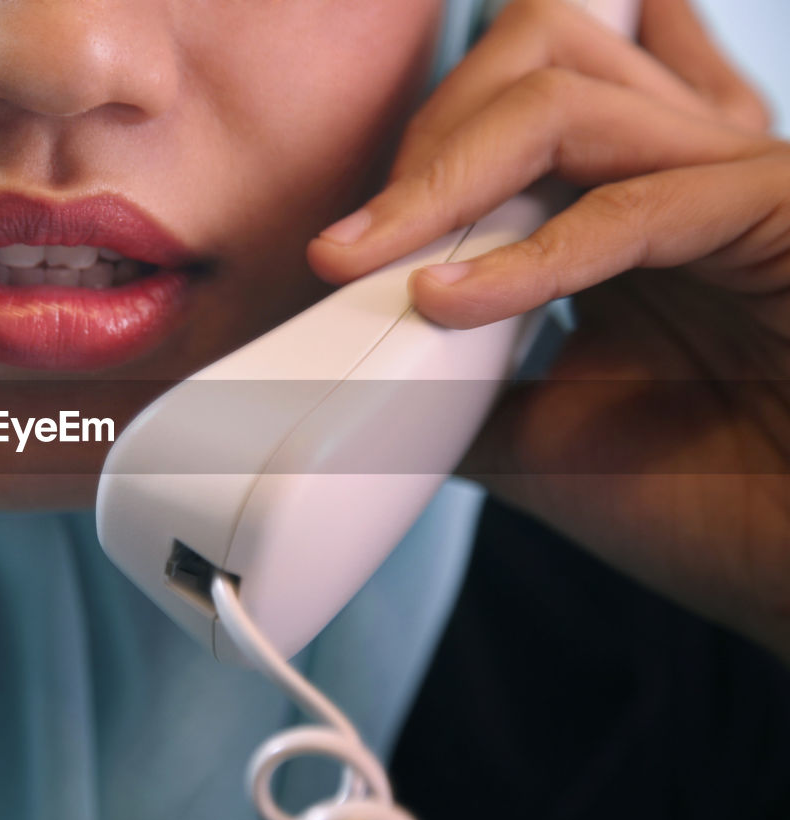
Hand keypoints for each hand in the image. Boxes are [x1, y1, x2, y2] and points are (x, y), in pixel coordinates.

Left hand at [306, 0, 789, 659]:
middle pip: (534, 54)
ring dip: (446, 180)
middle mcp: (675, 172)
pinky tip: (451, 301)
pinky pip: (634, 205)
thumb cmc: (711, 503)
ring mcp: (729, 181)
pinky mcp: (781, 212)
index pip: (504, 112)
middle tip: (355, 246)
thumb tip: (360, 373)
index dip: (416, 164)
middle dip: (428, 141)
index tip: (336, 253)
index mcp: (622, 206)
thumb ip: (462, 382)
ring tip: (371, 263)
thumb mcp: (541, 434)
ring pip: (565, 101)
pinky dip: (530, 255)